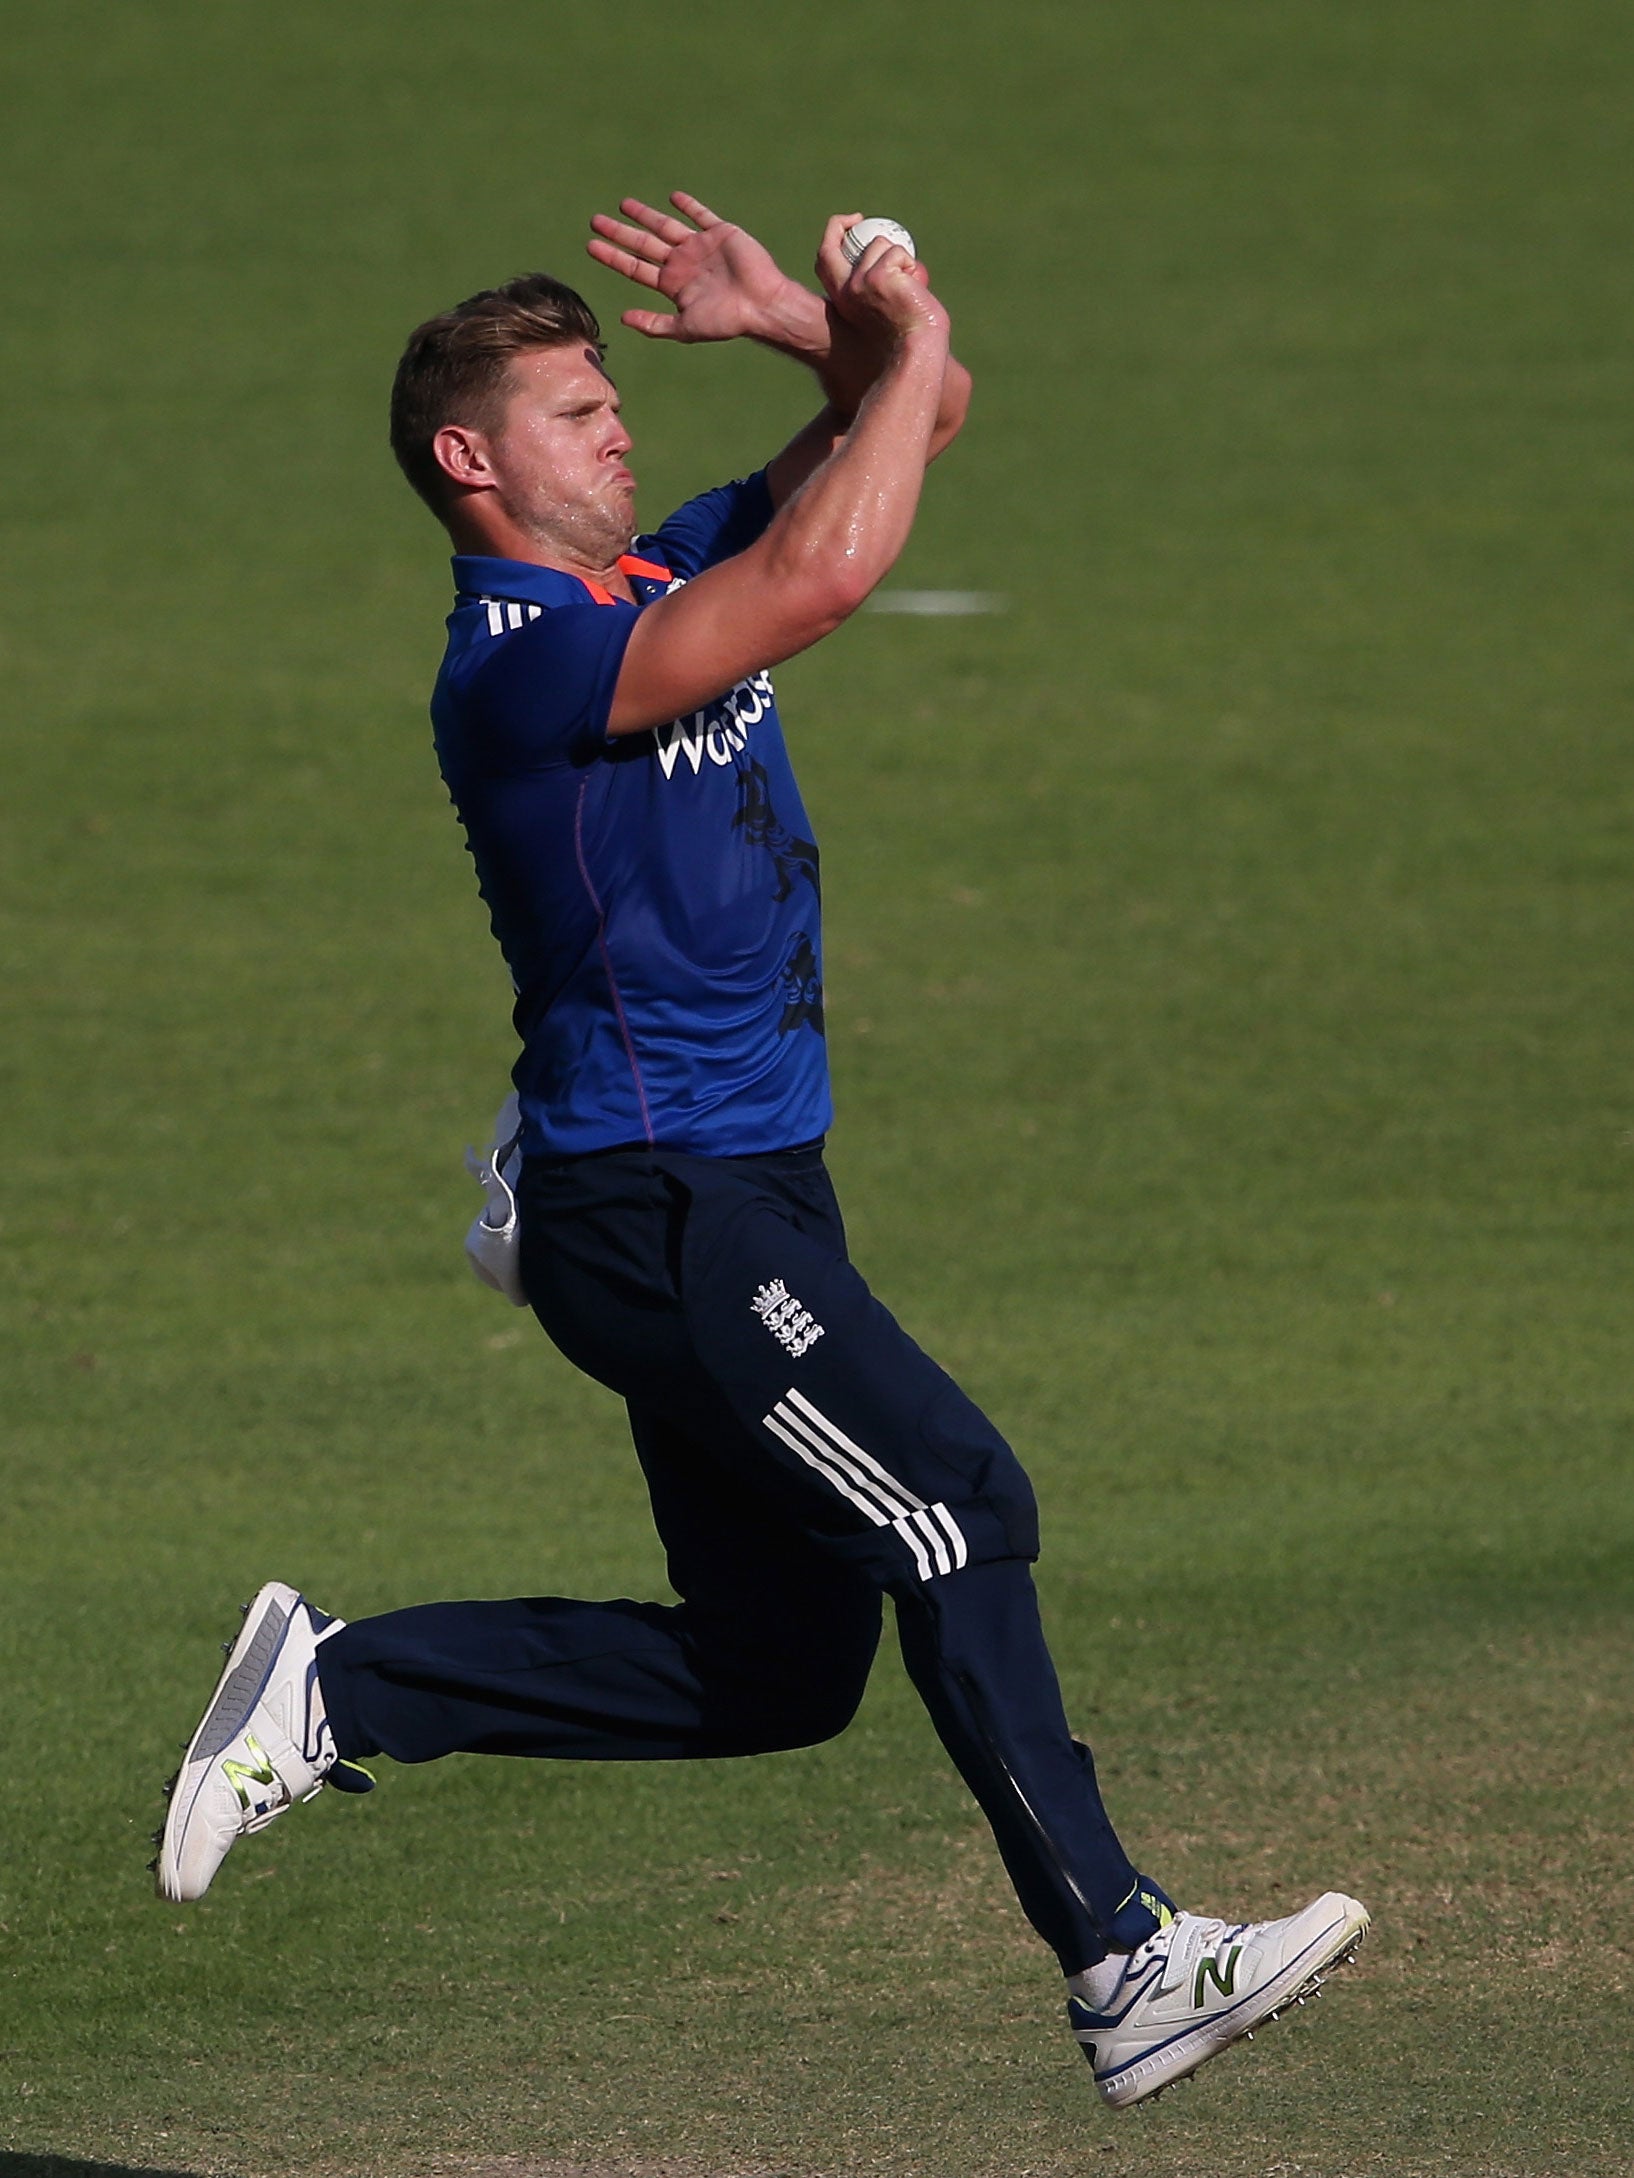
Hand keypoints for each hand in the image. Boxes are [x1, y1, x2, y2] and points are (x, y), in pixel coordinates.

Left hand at [586, 191, 802, 343]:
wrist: (762, 306)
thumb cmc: (726, 321)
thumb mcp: (685, 328)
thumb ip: (655, 324)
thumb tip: (622, 319)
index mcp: (673, 285)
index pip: (635, 268)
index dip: (613, 257)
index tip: (591, 245)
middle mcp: (683, 264)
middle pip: (644, 244)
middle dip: (620, 233)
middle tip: (595, 221)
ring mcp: (700, 247)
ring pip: (665, 226)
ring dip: (645, 215)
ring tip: (624, 205)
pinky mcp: (721, 233)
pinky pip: (701, 215)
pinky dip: (688, 205)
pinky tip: (673, 197)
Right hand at [815, 215, 945, 342]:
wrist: (918, 351)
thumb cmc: (907, 337)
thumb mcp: (883, 310)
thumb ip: (875, 291)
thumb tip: (885, 265)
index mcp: (842, 300)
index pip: (826, 259)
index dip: (834, 234)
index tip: (851, 223)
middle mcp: (845, 290)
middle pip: (835, 245)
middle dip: (842, 224)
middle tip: (859, 219)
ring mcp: (860, 283)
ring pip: (880, 245)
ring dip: (898, 256)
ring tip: (908, 282)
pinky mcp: (879, 277)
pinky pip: (898, 253)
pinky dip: (911, 265)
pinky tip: (915, 287)